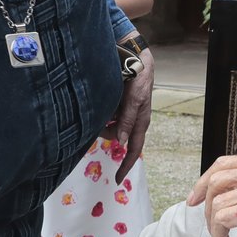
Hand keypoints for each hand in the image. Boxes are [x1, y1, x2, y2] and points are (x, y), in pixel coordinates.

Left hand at [111, 46, 153, 181]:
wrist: (134, 57)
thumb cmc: (139, 77)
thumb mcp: (134, 99)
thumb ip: (127, 120)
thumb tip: (121, 143)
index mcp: (139, 122)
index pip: (133, 149)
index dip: (125, 165)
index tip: (117, 179)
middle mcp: (131, 120)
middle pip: (116, 137)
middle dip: (106, 133)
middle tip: (97, 122)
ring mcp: (123, 113)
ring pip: (109, 127)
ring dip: (103, 120)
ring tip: (103, 103)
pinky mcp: (116, 105)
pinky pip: (106, 116)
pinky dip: (102, 112)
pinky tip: (101, 100)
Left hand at [187, 155, 236, 236]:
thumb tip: (214, 190)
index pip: (225, 163)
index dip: (204, 181)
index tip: (195, 197)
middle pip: (216, 179)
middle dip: (205, 205)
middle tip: (210, 225)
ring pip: (215, 202)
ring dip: (212, 226)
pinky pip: (220, 218)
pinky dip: (217, 235)